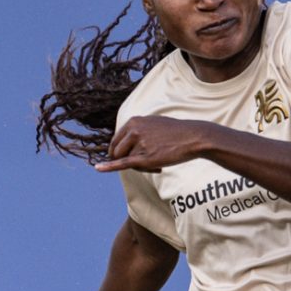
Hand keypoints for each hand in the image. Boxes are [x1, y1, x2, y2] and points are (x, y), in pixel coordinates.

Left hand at [94, 116, 209, 174]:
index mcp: (133, 121)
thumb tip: (127, 138)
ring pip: (127, 161)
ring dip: (140, 166)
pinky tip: (97, 168)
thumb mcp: (153, 123)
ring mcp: (138, 143)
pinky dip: (109, 167)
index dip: (118, 151)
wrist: (193, 137)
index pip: (116, 140)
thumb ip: (138, 129)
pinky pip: (122, 163)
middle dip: (128, 159)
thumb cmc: (176, 132)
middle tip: (147, 161)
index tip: (120, 157)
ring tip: (158, 162)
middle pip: (118, 152)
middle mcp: (133, 130)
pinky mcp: (144, 157)